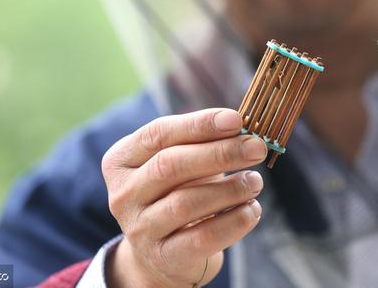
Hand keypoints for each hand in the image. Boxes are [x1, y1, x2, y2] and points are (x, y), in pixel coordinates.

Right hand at [101, 108, 267, 286]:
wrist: (163, 253)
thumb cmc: (177, 192)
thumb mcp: (182, 163)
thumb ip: (203, 142)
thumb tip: (243, 126)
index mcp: (121, 160)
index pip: (158, 134)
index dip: (199, 124)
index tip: (236, 120)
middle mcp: (123, 193)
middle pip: (170, 165)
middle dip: (220, 153)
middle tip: (256, 148)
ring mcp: (139, 228)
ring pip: (186, 203)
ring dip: (230, 188)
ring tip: (255, 181)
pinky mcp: (163, 256)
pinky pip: (202, 238)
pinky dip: (234, 222)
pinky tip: (252, 210)